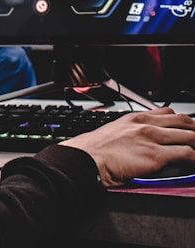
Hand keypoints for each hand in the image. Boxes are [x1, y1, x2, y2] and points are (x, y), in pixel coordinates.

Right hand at [59, 107, 194, 186]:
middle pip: (183, 121)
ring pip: (189, 136)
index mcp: (135, 118)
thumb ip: (131, 132)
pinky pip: (187, 154)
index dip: (182, 121)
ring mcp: (152, 138)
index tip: (187, 129)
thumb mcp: (114, 132)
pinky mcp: (156, 155)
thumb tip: (140, 141)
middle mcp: (145, 124)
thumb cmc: (96, 150)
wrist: (87, 158)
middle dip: (194, 130)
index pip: (168, 113)